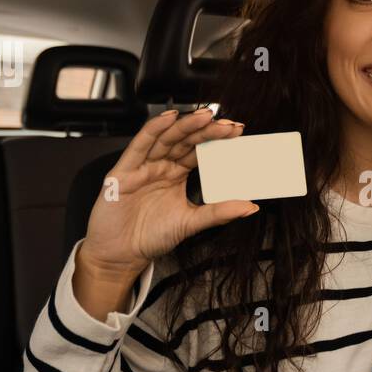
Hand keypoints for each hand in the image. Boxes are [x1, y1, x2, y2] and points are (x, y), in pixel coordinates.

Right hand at [77, 108, 258, 282]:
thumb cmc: (150, 236)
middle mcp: (160, 166)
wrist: (121, 255)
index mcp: (176, 174)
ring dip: (185, 125)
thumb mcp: (191, 223)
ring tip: (206, 116)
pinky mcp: (123, 172)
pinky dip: (153, 130)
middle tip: (228, 125)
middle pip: (185, 140)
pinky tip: (168, 118)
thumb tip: (250, 207)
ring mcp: (142, 166)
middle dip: (207, 130)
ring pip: (165, 138)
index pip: (199, 151)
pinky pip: (139, 146)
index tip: (238, 134)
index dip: (216, 141)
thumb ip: (219, 213)